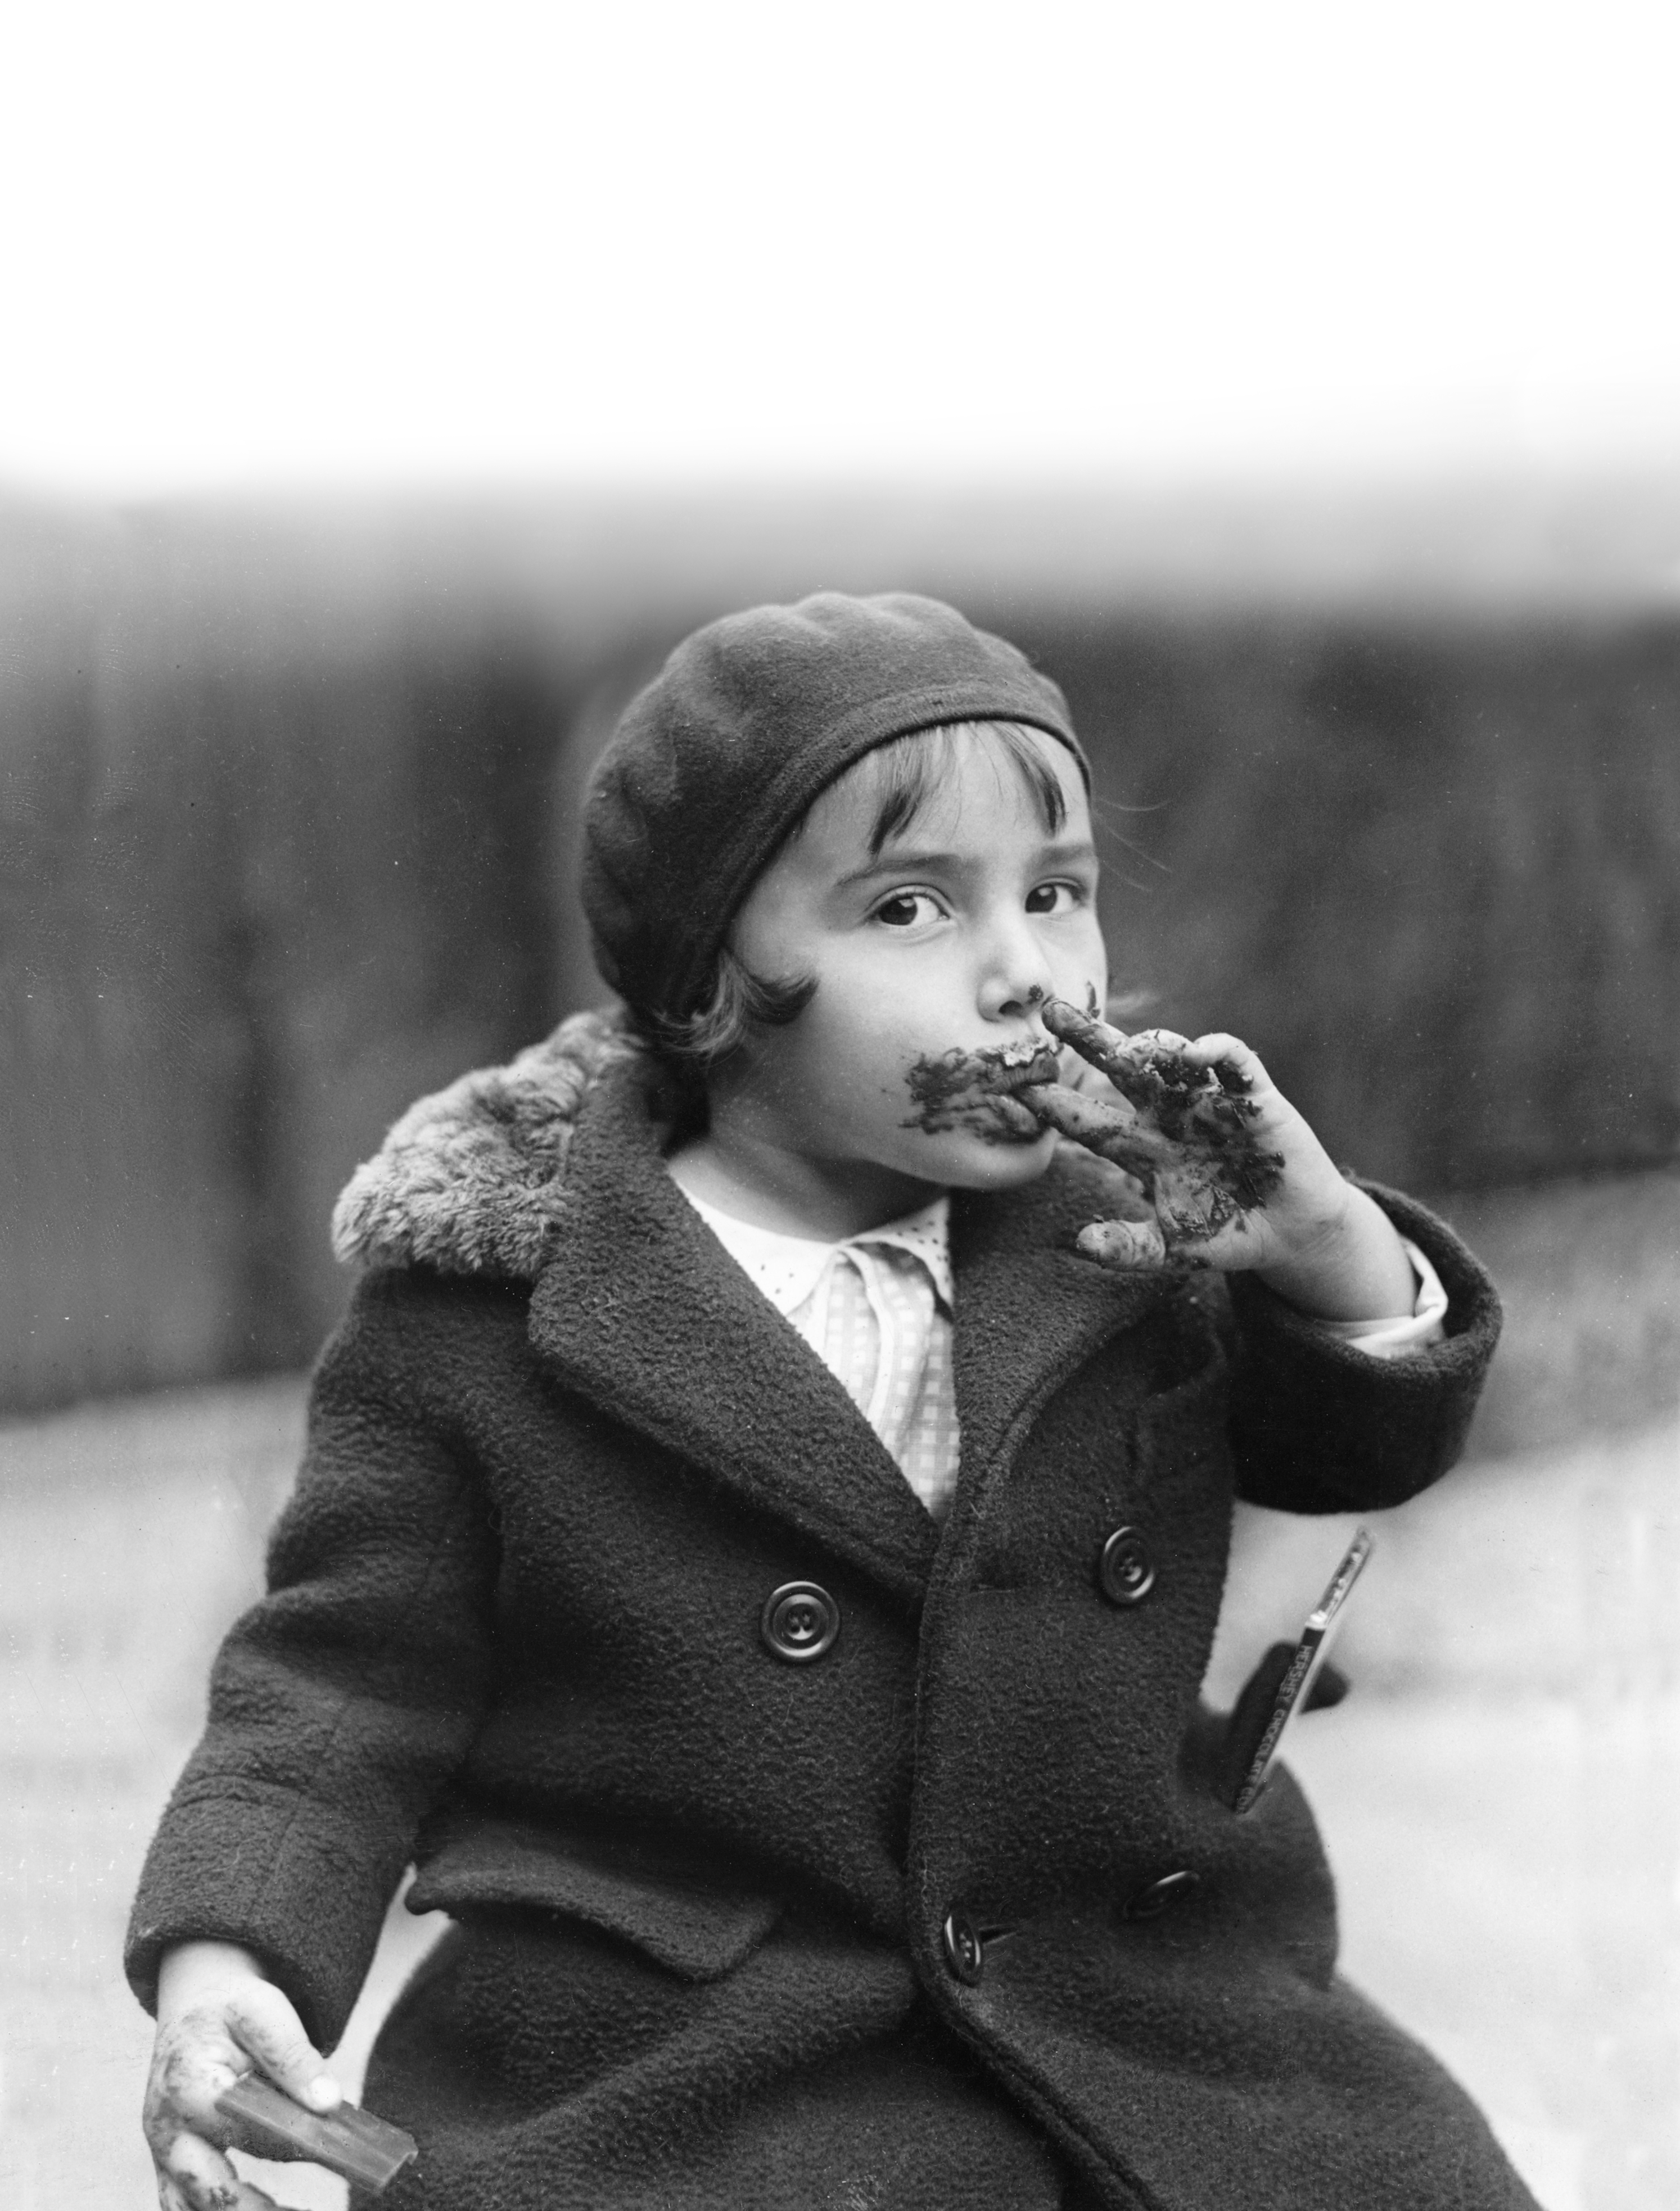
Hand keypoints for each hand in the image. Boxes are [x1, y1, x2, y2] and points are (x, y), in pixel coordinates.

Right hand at [145, 1941, 341, 2210]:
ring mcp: (163, 2154)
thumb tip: (329, 2103)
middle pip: (211, 2189)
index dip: (293, 2145)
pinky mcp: (169, 2165)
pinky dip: (221, 2209)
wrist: (191, 2004)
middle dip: (255, 2207)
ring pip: (191, 2206)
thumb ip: (294, 2057)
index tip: (333, 2157)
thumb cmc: (230, 2006)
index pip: (248, 2131)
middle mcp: (167, 2130)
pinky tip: (266, 2208)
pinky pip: (185, 2203)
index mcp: (190, 2088)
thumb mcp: (263, 2011)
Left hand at [1024, 999, 1416, 1319]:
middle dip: (1087, 1038)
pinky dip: (1218, 1051)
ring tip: (1130, 1047)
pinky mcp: (1255, 1099)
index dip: (1054, 1105)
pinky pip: (1235, 1063)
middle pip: (1121, 1070)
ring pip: (1173, 1058)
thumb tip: (1081, 1243)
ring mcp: (1210, 1102)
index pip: (1088, 1121)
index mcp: (1142, 1148)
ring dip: (1152, 1047)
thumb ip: (1129, 1248)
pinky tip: (1197, 1054)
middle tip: (1050, 1010)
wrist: (1291, 1234)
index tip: (1016, 1087)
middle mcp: (1169, 1115)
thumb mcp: (1172, 1250)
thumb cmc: (1227, 1234)